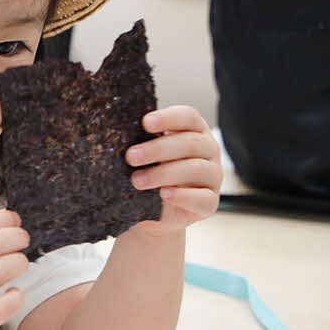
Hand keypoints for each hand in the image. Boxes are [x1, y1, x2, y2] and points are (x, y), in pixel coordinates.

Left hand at [124, 105, 222, 236]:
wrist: (156, 212)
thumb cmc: (150, 173)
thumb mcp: (145, 155)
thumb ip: (140, 142)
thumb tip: (116, 133)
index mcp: (193, 131)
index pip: (189, 117)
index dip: (169, 118)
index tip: (145, 123)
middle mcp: (208, 151)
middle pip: (191, 142)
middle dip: (158, 148)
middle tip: (131, 157)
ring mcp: (212, 177)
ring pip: (196, 169)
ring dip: (163, 173)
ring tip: (137, 180)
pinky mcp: (210, 203)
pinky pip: (202, 198)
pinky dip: (182, 196)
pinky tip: (164, 194)